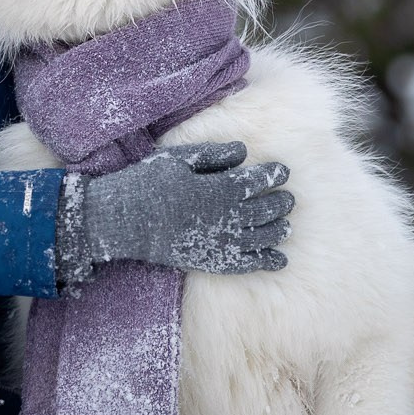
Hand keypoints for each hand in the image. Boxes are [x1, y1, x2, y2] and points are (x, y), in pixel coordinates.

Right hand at [56, 140, 292, 286]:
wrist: (124, 220)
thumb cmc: (149, 182)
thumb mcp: (179, 159)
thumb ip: (213, 155)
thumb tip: (243, 150)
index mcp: (218, 188)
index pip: (257, 181)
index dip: (273, 175)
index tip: (283, 171)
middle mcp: (224, 217)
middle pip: (264, 210)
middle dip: (281, 204)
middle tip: (288, 199)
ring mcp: (218, 242)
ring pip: (261, 238)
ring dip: (278, 231)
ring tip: (286, 226)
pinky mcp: (210, 260)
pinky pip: (245, 264)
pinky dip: (265, 262)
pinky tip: (279, 260)